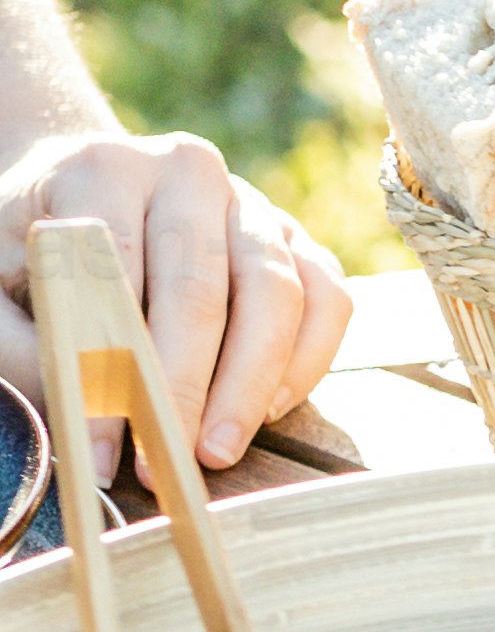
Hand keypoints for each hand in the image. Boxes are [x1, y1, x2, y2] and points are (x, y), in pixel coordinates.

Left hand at [0, 127, 350, 476]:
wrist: (81, 184)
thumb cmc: (32, 243)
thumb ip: (23, 345)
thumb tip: (81, 420)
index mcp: (106, 168)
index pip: (117, 273)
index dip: (115, 367)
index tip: (107, 449)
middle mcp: (189, 172)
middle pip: (203, 288)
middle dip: (188, 389)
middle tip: (170, 463)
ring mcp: (251, 201)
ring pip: (278, 294)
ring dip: (252, 384)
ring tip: (218, 448)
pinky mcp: (294, 235)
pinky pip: (327, 298)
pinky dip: (307, 359)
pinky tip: (269, 409)